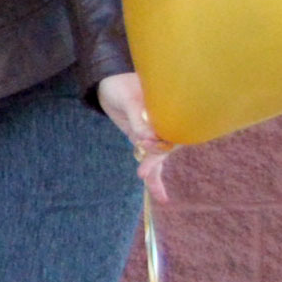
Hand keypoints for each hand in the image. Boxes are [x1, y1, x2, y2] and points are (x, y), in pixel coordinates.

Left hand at [96, 72, 172, 205]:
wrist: (109, 84)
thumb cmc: (121, 86)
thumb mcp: (128, 99)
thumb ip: (137, 119)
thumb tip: (147, 138)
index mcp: (168, 110)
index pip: (172, 130)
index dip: (161, 140)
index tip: (145, 143)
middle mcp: (166, 124)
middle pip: (167, 146)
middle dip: (156, 160)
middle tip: (143, 172)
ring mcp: (156, 134)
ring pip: (160, 156)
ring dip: (156, 172)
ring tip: (160, 195)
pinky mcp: (145, 141)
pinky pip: (152, 160)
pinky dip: (155, 177)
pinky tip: (161, 197)